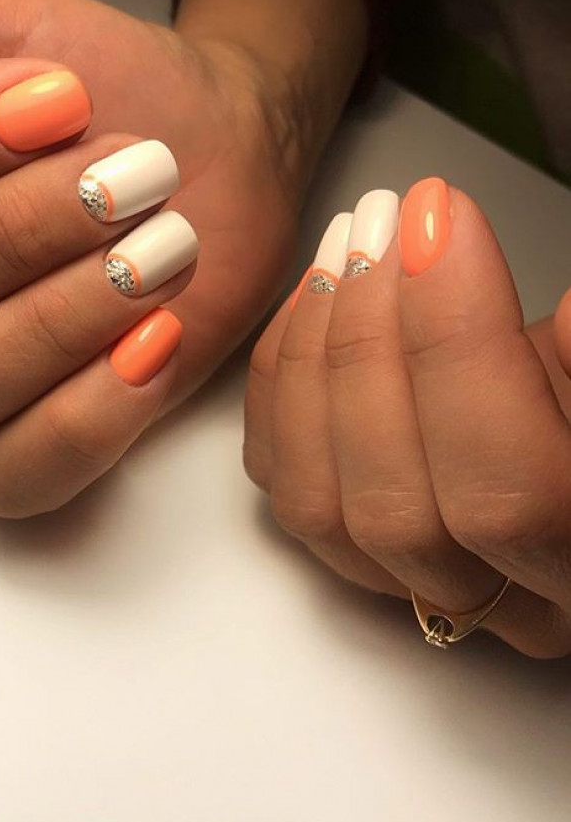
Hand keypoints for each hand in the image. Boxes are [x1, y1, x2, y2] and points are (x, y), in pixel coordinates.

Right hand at [0, 0, 299, 514]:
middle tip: (133, 173)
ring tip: (164, 245)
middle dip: (21, 227)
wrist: (219, 146)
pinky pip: (13, 478)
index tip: (57, 100)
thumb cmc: (110, 82)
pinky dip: (85, 418)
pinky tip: (154, 342)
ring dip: (59, 317)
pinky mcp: (37, 439)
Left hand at [244, 178, 570, 657]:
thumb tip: (569, 315)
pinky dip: (280, 381)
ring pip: (319, 505)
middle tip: (382, 225)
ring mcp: (401, 579)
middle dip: (373, 347)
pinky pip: (279, 478)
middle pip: (396, 508)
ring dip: (317, 357)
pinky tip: (309, 298)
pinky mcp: (339, 540)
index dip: (460, 350)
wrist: (559, 429)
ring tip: (345, 245)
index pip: (507, 492)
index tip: (441, 221)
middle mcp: (490, 600)